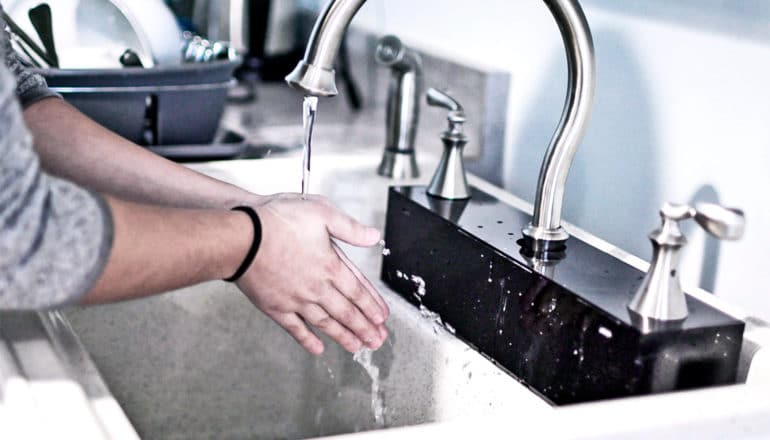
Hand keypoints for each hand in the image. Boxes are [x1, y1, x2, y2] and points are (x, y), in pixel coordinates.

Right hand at [238, 194, 389, 354]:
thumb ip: (350, 228)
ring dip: (343, 336)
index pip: (358, 290)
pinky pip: (295, 329)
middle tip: (377, 340)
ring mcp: (296, 300)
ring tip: (357, 347)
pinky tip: (318, 348)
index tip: (382, 318)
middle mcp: (316, 287)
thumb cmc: (277, 221)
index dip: (372, 305)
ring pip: (325, 323)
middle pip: (346, 312)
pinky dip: (307, 340)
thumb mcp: (321, 212)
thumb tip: (373, 237)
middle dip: (364, 327)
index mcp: (330, 266)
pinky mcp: (276, 307)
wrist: (241, 238)